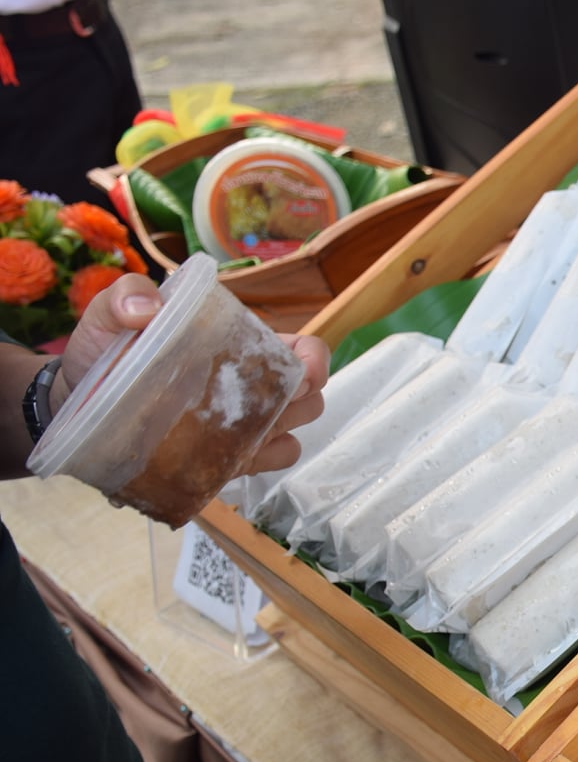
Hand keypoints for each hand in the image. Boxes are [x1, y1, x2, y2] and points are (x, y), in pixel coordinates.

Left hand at [60, 271, 330, 475]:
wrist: (78, 401)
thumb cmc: (105, 350)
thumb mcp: (109, 312)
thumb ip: (126, 295)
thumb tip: (144, 309)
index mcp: (243, 345)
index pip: (307, 352)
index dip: (314, 364)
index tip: (298, 376)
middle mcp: (255, 387)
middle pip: (310, 400)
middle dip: (297, 405)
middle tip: (255, 406)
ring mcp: (245, 426)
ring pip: (293, 436)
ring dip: (276, 434)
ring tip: (235, 430)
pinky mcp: (227, 459)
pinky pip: (265, 466)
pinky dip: (255, 463)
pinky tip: (224, 457)